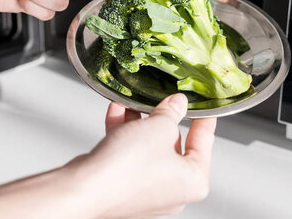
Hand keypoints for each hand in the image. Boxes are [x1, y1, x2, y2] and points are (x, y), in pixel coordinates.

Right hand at [70, 94, 216, 218]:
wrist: (86, 188)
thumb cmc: (127, 167)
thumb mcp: (159, 126)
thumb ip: (171, 112)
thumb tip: (177, 104)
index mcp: (194, 181)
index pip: (205, 142)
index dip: (204, 118)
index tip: (205, 106)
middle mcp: (173, 192)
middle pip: (174, 145)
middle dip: (162, 119)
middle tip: (162, 99)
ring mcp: (148, 192)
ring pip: (149, 149)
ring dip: (140, 123)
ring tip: (133, 103)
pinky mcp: (125, 188)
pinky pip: (130, 156)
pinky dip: (125, 135)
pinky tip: (117, 113)